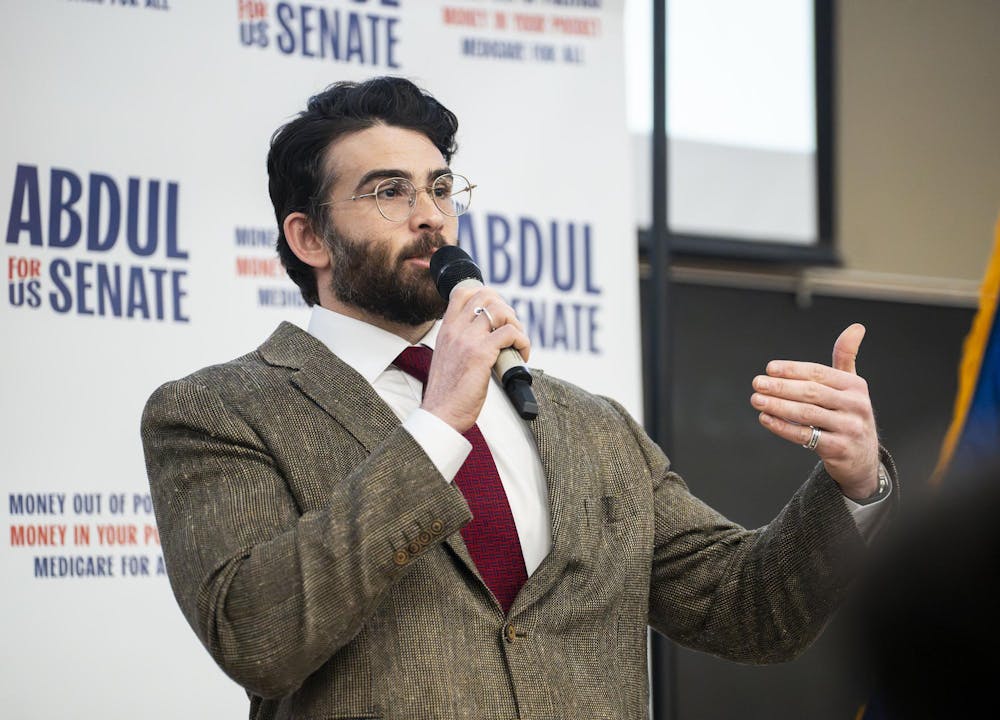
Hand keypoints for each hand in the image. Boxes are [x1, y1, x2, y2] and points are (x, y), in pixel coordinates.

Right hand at [422, 286, 530, 432]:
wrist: (440, 414)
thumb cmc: (447, 393)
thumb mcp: (447, 358)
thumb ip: (461, 343)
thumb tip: (486, 337)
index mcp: (446, 329)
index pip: (463, 292)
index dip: (486, 295)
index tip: (498, 314)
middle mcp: (455, 329)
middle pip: (487, 296)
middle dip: (506, 310)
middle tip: (511, 331)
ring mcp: (468, 340)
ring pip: (500, 311)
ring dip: (516, 325)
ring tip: (517, 343)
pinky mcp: (481, 354)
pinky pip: (510, 333)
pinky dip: (522, 342)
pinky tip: (521, 355)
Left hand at [750, 323, 879, 500]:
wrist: (863, 458)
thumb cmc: (848, 414)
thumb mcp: (851, 386)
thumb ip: (846, 357)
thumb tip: (856, 326)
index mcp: (855, 386)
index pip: (819, 373)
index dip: (793, 370)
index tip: (769, 368)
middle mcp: (855, 405)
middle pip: (812, 393)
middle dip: (781, 387)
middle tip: (757, 383)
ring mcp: (849, 428)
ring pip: (807, 414)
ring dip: (778, 406)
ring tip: (757, 400)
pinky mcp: (839, 449)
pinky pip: (806, 436)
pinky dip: (783, 427)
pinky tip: (765, 419)